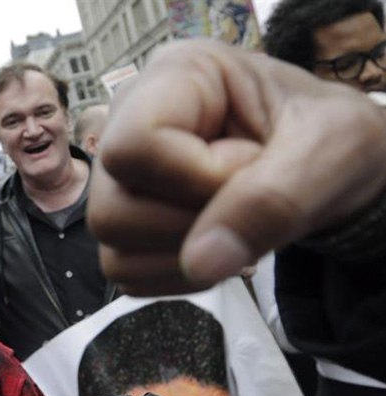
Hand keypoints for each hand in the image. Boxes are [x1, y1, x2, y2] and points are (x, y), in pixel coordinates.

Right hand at [88, 40, 385, 294]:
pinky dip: (180, 276)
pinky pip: (126, 273)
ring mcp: (119, 178)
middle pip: (109, 209)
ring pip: (112, 248)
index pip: (134, 146)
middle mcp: (126, 125)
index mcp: (173, 78)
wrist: (325, 167)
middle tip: (245, 204)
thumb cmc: (328, 138)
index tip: (251, 169)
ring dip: (187, 258)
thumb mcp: (327, 152)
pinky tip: (217, 249)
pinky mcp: (125, 223)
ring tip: (236, 229)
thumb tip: (200, 262)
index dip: (193, 179)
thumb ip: (271, 201)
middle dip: (191, 226)